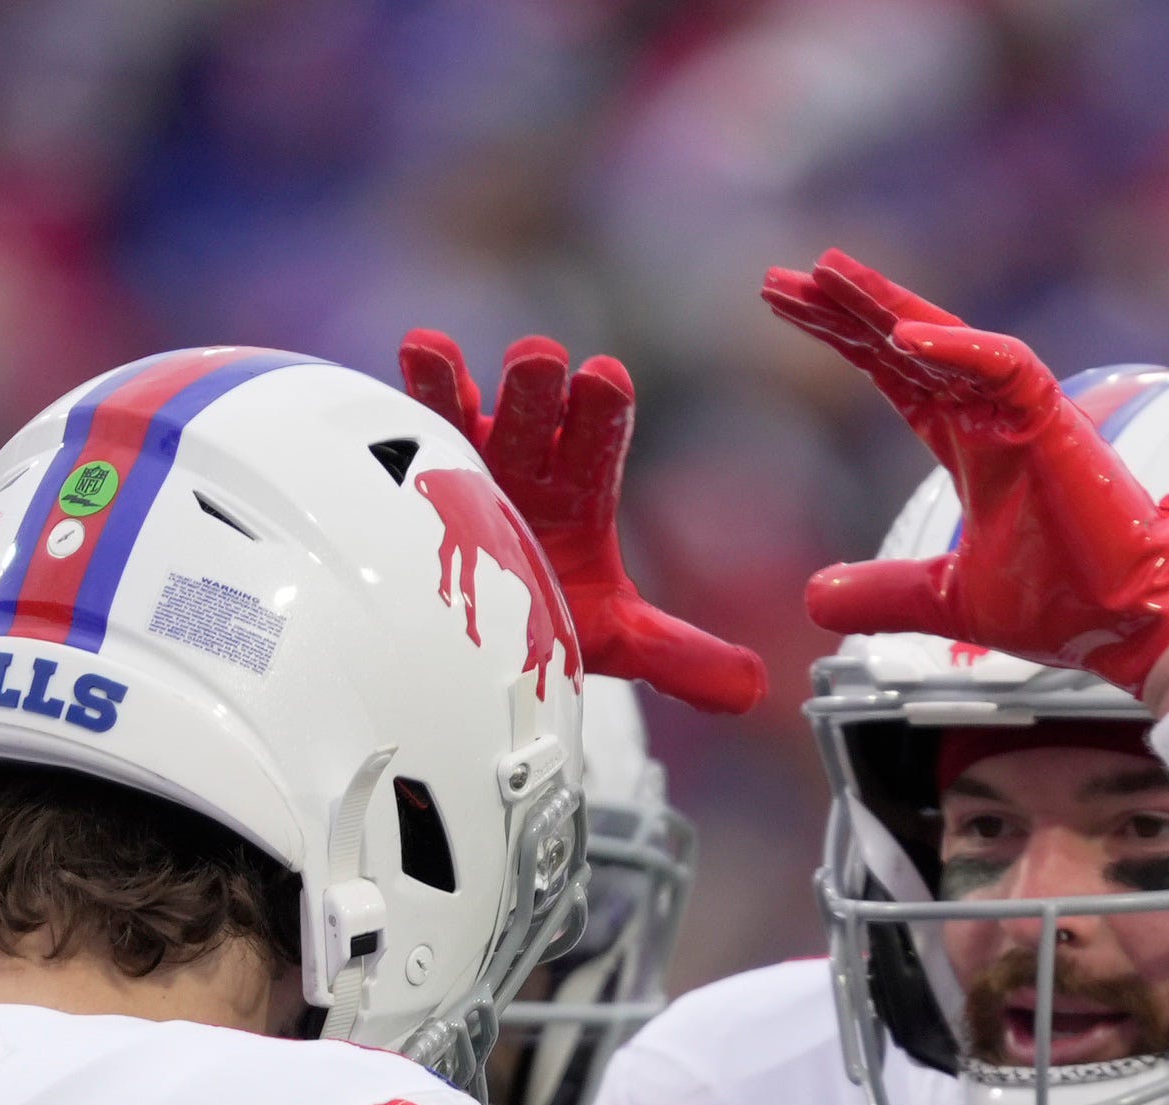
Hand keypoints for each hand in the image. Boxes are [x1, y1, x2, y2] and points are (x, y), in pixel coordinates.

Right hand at [397, 331, 767, 715]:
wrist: (484, 630)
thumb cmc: (551, 614)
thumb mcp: (616, 638)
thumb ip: (679, 656)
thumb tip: (750, 688)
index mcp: (581, 493)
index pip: (598, 445)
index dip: (601, 414)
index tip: (605, 381)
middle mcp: (532, 463)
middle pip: (539, 416)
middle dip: (540, 389)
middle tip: (539, 361)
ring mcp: (476, 457)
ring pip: (475, 408)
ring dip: (468, 380)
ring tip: (446, 351)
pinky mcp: (424, 461)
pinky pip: (420, 419)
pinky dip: (420, 384)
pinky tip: (417, 351)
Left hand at [759, 249, 1168, 692]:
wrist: (1128, 625)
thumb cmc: (1061, 603)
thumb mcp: (947, 600)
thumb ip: (881, 594)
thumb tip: (813, 600)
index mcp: (968, 442)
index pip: (893, 372)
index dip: (842, 338)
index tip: (785, 306)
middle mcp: (991, 415)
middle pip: (906, 342)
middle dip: (845, 307)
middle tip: (781, 276)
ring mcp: (1022, 412)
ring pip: (947, 337)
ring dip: (887, 305)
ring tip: (827, 271)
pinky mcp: (1053, 422)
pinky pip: (1005, 366)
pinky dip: (956, 350)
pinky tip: (900, 335)